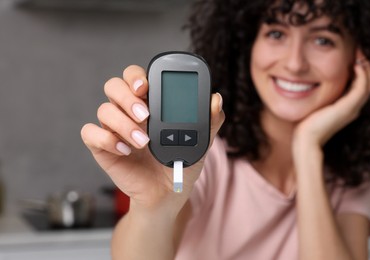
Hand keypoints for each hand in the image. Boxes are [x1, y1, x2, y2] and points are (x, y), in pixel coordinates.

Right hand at [80, 65, 224, 213]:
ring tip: (143, 142)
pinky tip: (126, 150)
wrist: (168, 195)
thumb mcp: (200, 142)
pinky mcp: (103, 147)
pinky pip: (90, 133)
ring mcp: (114, 128)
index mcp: (150, 102)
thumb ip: (209, 121)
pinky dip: (106, 139)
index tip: (146, 86)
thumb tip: (216, 99)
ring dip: (123, 123)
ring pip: (104, 109)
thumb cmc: (181, 163)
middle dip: (127, 96)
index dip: (136, 75)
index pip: (136, 76)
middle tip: (145, 114)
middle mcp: (128, 111)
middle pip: (114, 86)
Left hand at [293, 50, 369, 149]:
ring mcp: (353, 108)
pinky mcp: (349, 107)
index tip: (353, 55)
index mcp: (348, 108)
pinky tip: (356, 64)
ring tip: (360, 53)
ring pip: (368, 84)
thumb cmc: (306, 124)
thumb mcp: (316, 105)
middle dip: (365, 65)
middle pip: (368, 83)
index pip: (360, 86)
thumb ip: (320, 94)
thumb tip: (311, 81)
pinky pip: (362, 87)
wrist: (306, 139)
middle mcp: (354, 108)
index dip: (360, 70)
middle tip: (359, 50)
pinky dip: (362, 74)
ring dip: (366, 67)